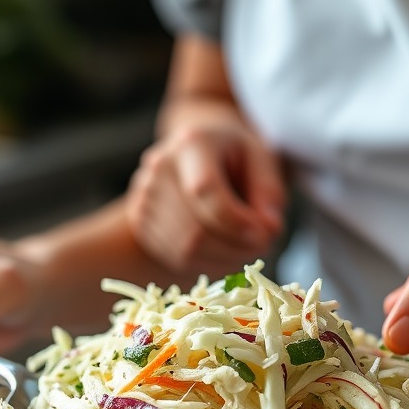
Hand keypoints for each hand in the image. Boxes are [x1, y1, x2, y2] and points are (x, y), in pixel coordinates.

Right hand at [126, 110, 287, 276]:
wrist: (196, 150)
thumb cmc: (233, 154)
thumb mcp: (260, 160)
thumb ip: (268, 193)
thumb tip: (268, 231)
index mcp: (191, 143)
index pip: (204, 190)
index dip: (235, 221)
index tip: (264, 235)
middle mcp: (160, 166)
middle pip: (194, 228)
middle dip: (235, 247)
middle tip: (262, 246)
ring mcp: (144, 194)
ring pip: (185, 249)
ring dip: (224, 260)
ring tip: (245, 250)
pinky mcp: (140, 219)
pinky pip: (174, 257)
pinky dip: (207, 265)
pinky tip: (224, 253)